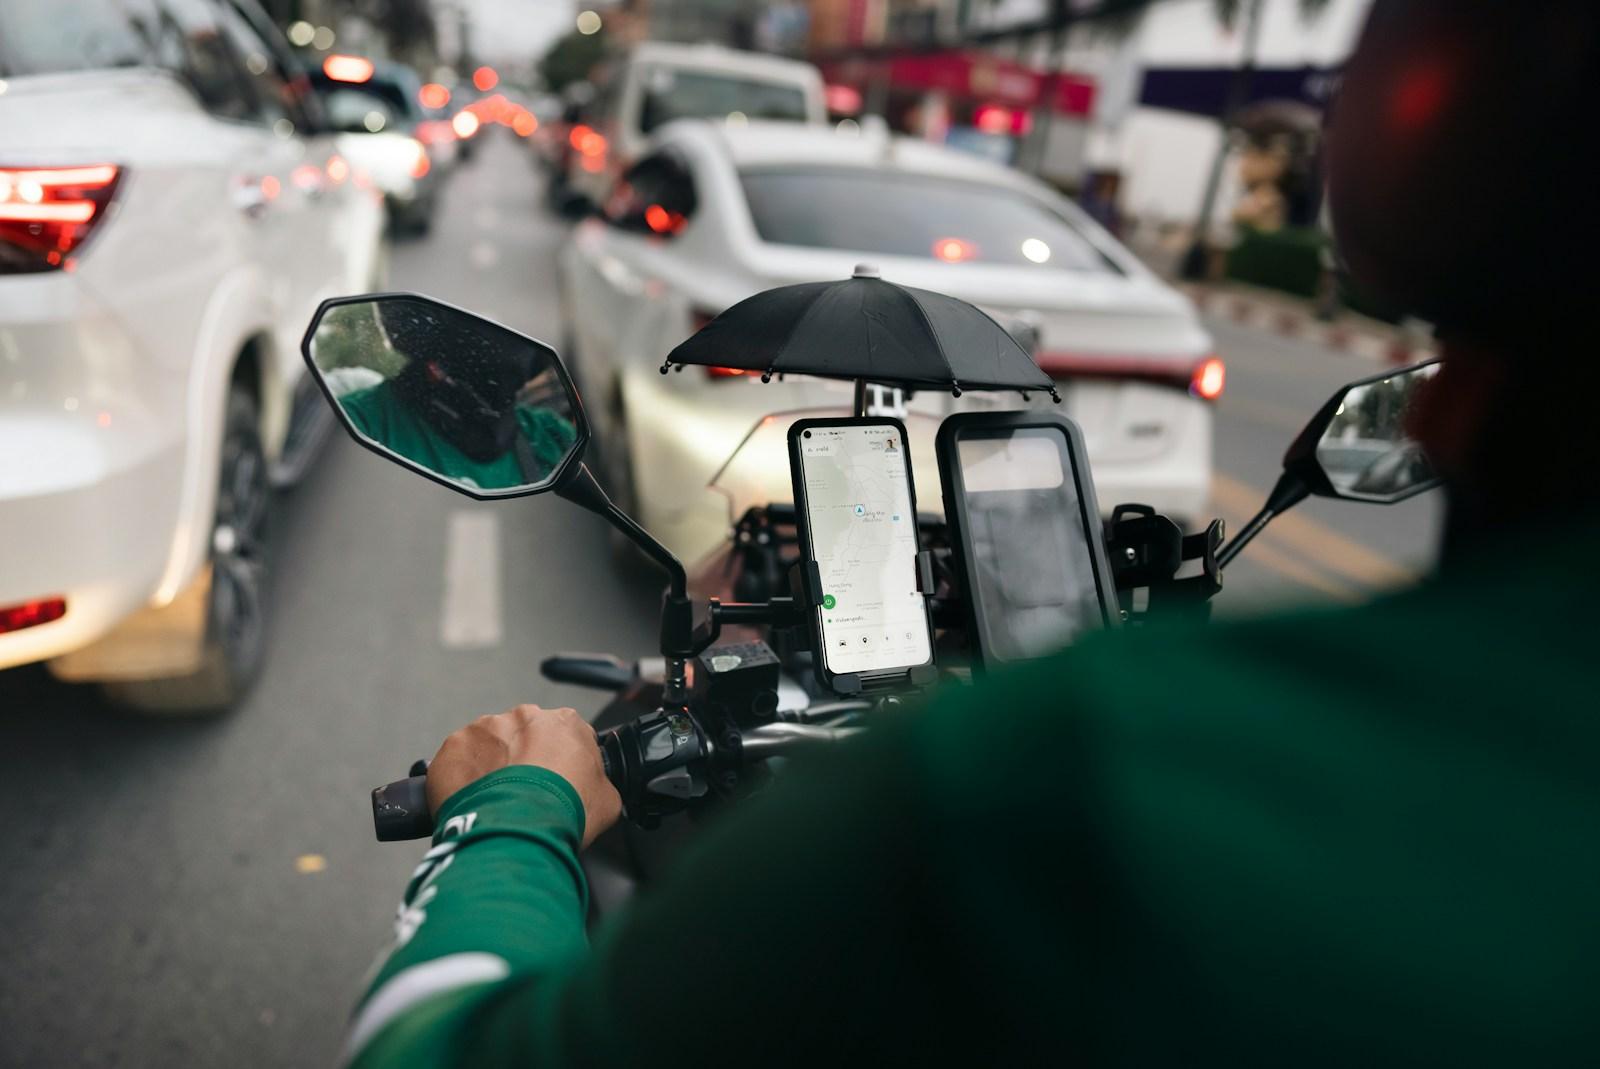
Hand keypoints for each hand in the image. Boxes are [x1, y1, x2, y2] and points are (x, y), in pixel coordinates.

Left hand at [426, 705, 620, 847]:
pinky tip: (472, 803)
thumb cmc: (564, 812)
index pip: (566, 736)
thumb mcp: (608, 800)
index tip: (557, 785)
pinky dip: (462, 779)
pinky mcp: (454, 747)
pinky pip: (458, 762)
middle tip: (524, 795)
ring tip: (496, 803)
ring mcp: (485, 729)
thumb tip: (594, 790)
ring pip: (488, 746)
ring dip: (491, 768)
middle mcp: (524, 716)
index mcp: (565, 723)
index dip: (562, 763)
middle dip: (523, 761)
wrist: (518, 829)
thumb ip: (600, 783)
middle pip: (524, 737)